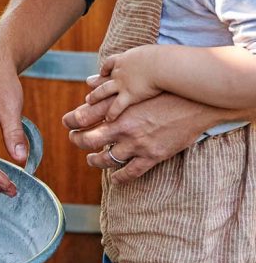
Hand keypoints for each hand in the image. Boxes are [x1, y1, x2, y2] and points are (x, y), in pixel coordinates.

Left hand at [63, 90, 215, 181]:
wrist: (193, 104)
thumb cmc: (162, 92)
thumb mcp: (132, 88)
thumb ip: (110, 91)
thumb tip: (88, 83)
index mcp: (116, 108)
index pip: (81, 117)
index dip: (70, 121)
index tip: (68, 123)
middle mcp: (122, 127)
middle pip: (87, 140)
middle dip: (78, 141)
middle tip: (76, 140)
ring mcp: (137, 143)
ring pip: (106, 159)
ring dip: (95, 161)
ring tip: (92, 159)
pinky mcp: (152, 156)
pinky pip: (130, 172)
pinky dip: (120, 177)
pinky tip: (115, 179)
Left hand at [85, 45, 162, 118]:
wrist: (163, 64)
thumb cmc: (164, 58)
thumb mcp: (153, 53)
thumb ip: (151, 57)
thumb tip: (160, 57)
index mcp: (125, 59)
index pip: (111, 62)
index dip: (106, 68)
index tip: (102, 72)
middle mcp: (120, 71)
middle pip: (104, 77)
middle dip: (96, 84)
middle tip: (88, 86)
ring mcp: (122, 83)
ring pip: (104, 91)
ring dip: (96, 96)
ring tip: (89, 101)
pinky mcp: (129, 95)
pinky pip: (116, 106)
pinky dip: (111, 112)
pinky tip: (108, 119)